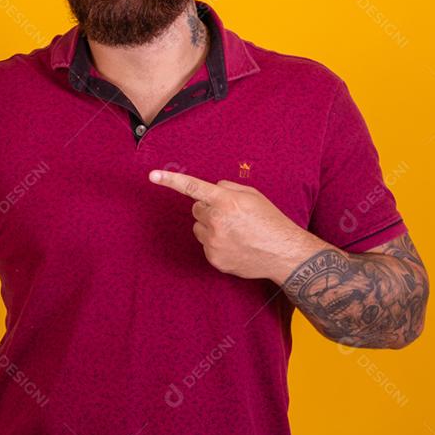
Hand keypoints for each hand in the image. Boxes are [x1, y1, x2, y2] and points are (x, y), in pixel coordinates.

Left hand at [148, 169, 306, 280]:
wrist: (283, 253)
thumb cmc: (270, 221)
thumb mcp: (252, 195)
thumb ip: (227, 189)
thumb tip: (212, 190)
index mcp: (225, 201)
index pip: (192, 187)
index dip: (170, 180)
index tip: (152, 175)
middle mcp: (216, 221)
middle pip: (195, 210)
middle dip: (207, 210)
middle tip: (229, 216)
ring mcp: (213, 242)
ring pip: (199, 228)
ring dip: (210, 227)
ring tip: (235, 232)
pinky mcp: (214, 259)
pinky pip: (206, 245)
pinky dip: (216, 244)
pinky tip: (235, 245)